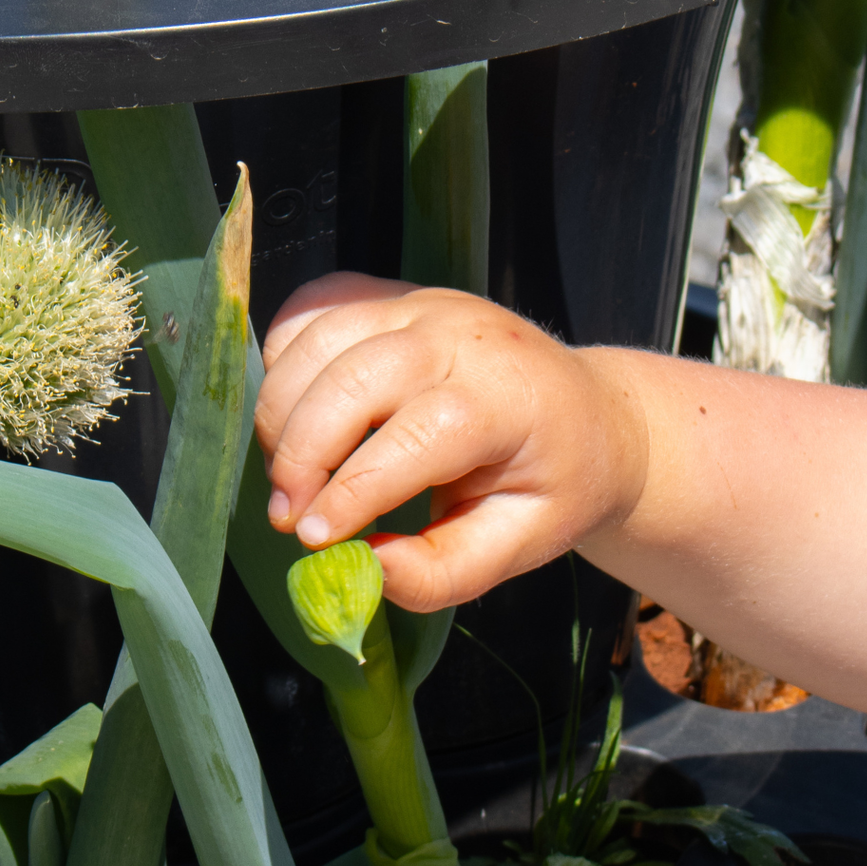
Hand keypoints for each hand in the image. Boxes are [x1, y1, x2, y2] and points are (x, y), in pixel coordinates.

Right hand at [254, 274, 648, 611]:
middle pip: (352, 379)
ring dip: (280, 413)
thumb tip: (367, 567)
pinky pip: (310, 311)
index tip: (313, 539)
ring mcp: (420, 302)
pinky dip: (283, 363)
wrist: (586, 412)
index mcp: (507, 397)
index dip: (352, 491)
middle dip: (301, 455)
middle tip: (288, 518)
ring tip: (289, 475)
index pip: (414, 436)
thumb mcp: (522, 544)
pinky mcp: (388, 294)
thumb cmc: (552, 482)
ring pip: (316, 339)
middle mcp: (460, 334)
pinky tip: (298, 414)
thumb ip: (445, 571)